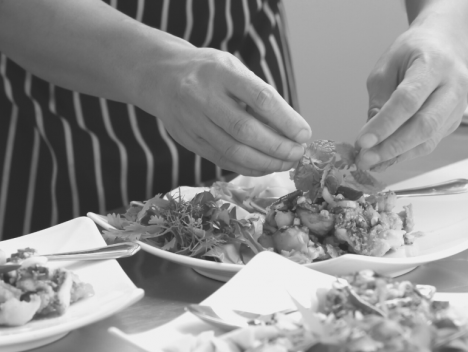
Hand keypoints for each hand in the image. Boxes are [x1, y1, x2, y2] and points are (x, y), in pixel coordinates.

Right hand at [148, 48, 311, 176]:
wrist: (162, 77)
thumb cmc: (209, 72)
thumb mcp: (233, 68)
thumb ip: (258, 94)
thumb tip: (291, 128)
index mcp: (222, 72)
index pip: (259, 97)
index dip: (285, 119)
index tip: (304, 134)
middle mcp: (204, 96)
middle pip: (245, 129)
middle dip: (277, 146)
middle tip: (298, 154)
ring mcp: (193, 120)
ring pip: (233, 150)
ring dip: (265, 162)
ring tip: (286, 163)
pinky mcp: (188, 140)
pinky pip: (222, 160)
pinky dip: (247, 167)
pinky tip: (264, 167)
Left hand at [355, 27, 467, 170]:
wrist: (449, 43)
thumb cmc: (415, 50)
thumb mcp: (388, 64)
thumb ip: (379, 98)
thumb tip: (371, 136)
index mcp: (434, 63)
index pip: (408, 100)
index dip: (384, 124)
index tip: (362, 142)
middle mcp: (454, 84)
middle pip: (425, 125)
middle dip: (392, 147)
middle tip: (365, 159)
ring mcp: (459, 105)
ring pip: (429, 138)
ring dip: (398, 155)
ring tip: (371, 161)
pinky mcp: (455, 120)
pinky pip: (430, 141)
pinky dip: (407, 152)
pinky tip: (386, 156)